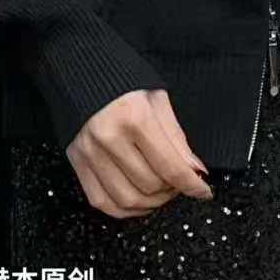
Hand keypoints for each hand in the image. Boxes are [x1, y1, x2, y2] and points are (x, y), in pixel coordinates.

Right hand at [66, 89, 213, 217]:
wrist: (84, 70)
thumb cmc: (125, 83)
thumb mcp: (159, 101)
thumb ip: (177, 139)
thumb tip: (195, 171)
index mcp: (133, 117)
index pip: (170, 167)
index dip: (192, 185)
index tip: (203, 191)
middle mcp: (108, 136)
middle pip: (150, 186)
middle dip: (173, 190)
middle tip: (180, 182)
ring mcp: (88, 151)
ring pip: (128, 199)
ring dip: (151, 203)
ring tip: (161, 190)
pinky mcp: (76, 161)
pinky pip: (101, 201)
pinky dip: (125, 209)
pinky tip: (139, 199)